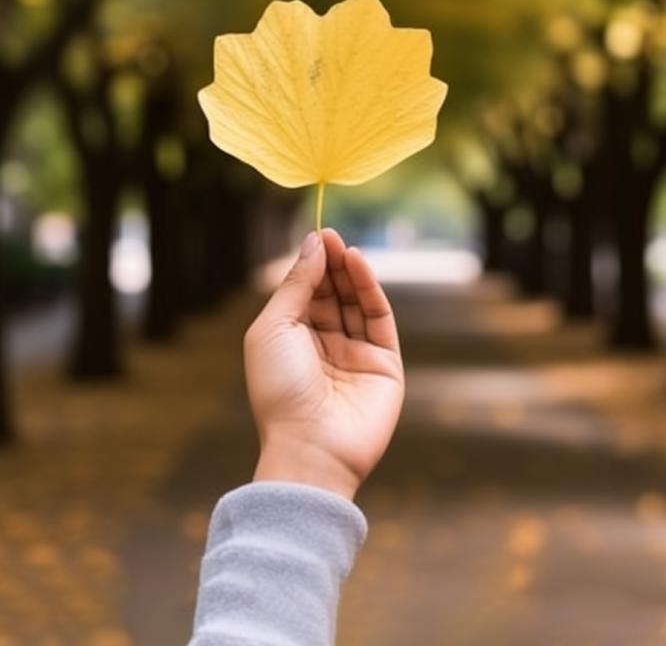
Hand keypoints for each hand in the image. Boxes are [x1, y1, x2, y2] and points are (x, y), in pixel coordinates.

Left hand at [244, 228, 404, 499]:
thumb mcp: (275, 327)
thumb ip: (297, 284)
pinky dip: (370, 290)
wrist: (310, 445)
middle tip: (331, 236)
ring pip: (356, 303)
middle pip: (332, 294)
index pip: (305, 294)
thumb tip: (313, 243)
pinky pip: (379, 319)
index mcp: (291, 342)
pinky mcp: (384, 364)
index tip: (317, 235)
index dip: (310, 264)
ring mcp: (355, 355)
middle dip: (330, 264)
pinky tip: (358, 265)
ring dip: (349, 273)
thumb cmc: (279, 389)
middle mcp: (324, 346)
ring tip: (343, 248)